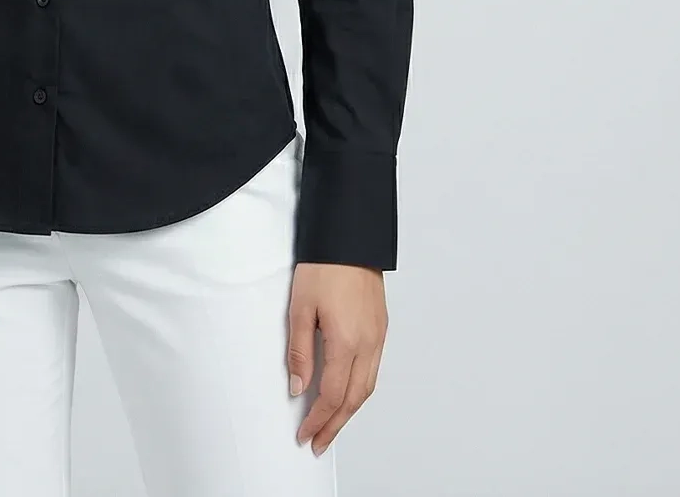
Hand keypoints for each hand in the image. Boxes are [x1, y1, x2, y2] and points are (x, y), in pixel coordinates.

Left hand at [286, 261, 386, 454]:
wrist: (350, 237)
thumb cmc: (324, 266)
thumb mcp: (300, 307)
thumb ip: (299, 351)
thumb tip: (297, 387)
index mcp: (347, 342)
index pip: (332, 395)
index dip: (317, 419)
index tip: (304, 434)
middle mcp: (368, 344)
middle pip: (353, 399)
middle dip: (335, 425)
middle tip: (318, 442)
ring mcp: (378, 337)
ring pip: (367, 388)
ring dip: (349, 411)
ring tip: (331, 425)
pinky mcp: (381, 328)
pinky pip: (373, 370)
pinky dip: (360, 390)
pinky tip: (347, 393)